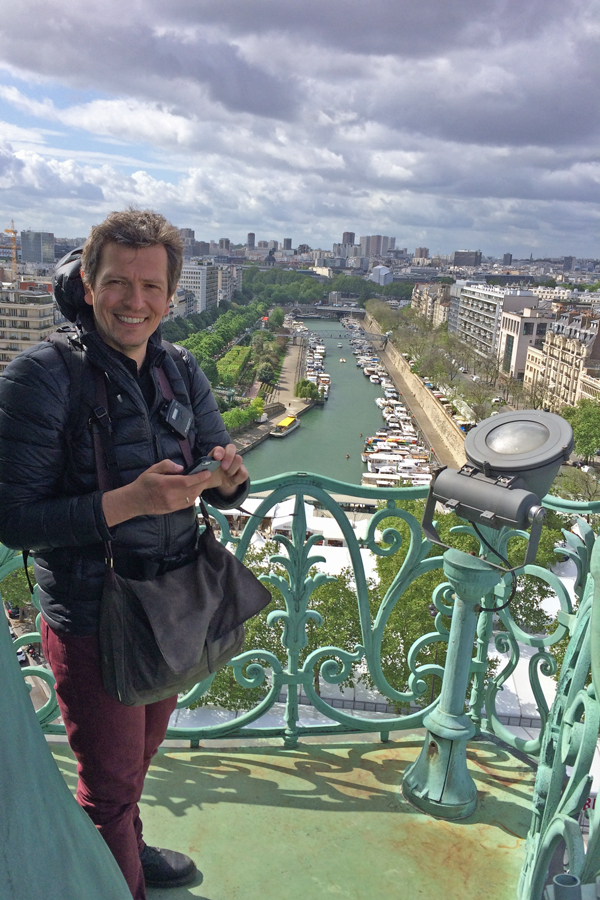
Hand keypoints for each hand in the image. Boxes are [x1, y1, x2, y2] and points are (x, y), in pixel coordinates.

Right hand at [101, 459, 215, 526]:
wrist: (136, 501)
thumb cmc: (144, 483)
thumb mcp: (152, 469)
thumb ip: (167, 465)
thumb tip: (181, 468)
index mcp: (165, 484)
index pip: (187, 481)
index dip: (199, 477)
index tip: (207, 472)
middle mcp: (170, 496)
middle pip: (193, 490)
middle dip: (203, 482)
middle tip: (207, 475)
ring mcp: (172, 504)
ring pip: (192, 497)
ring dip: (199, 489)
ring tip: (202, 482)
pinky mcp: (173, 509)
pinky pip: (188, 503)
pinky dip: (194, 496)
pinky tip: (194, 490)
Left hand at [201, 444, 248, 497]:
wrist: (218, 483)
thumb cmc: (209, 476)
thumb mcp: (202, 477)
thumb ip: (198, 475)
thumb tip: (192, 477)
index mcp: (217, 454)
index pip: (220, 448)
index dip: (219, 452)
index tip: (216, 458)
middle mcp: (227, 455)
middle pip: (232, 448)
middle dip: (228, 457)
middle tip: (224, 467)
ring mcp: (235, 463)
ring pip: (239, 459)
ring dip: (232, 469)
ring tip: (227, 475)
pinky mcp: (241, 472)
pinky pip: (244, 473)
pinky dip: (238, 478)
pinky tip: (232, 480)